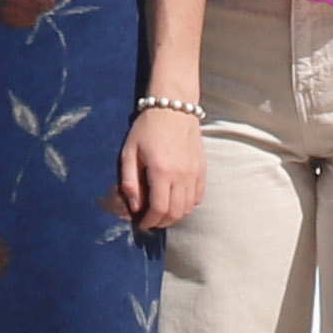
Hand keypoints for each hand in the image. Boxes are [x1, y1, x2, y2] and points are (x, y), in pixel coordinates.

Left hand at [117, 104, 206, 234]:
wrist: (173, 108)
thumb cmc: (147, 128)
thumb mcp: (129, 152)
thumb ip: (129, 181)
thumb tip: (134, 206)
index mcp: (161, 171)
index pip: (159, 208)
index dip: (150, 221)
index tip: (142, 223)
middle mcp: (182, 175)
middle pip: (175, 212)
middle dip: (162, 222)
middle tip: (151, 221)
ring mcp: (195, 173)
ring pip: (188, 208)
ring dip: (175, 216)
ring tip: (162, 213)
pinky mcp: (202, 169)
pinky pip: (198, 197)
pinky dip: (188, 205)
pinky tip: (176, 201)